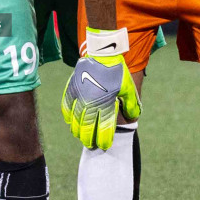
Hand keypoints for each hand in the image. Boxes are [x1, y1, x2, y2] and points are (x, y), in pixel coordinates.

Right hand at [61, 27, 139, 149]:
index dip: (103, 139)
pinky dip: (67, 115)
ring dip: (76, 131)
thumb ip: (131, 104)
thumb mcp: (128, 88)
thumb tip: (132, 117)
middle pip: (86, 128)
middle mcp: (91, 103)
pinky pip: (66, 106)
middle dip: (88, 139)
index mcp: (106, 104)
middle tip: (90, 144)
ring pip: (75, 120)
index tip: (104, 146)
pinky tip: (69, 121)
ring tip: (79, 136)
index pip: (104, 128)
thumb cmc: (117, 71)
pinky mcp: (72, 88)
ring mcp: (80, 96)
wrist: (102, 53)